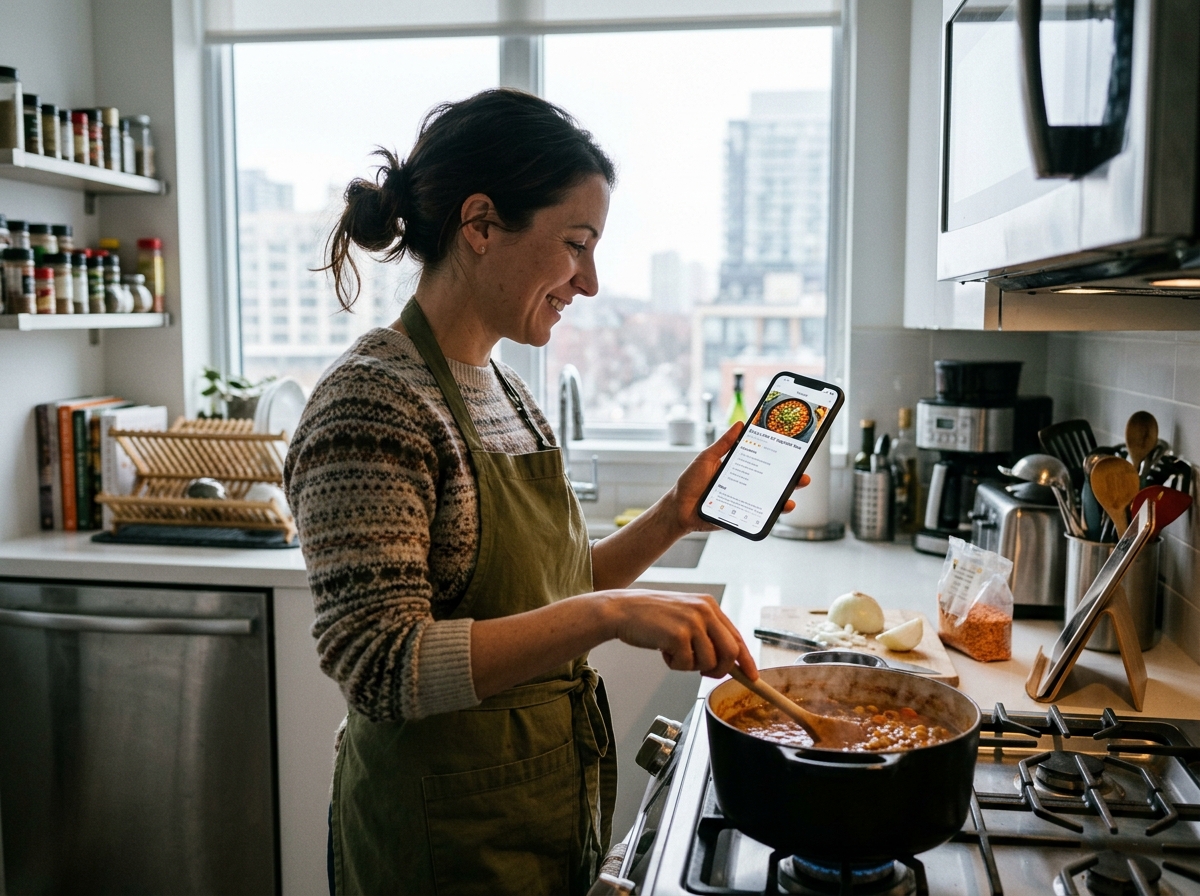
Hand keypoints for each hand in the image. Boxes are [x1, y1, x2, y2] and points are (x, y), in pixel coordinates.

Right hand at [604, 589, 756, 678]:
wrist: (622, 610)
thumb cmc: (650, 616)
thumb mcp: (685, 616)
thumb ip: (707, 633)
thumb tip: (728, 661)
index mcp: (709, 605)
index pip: (737, 637)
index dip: (746, 661)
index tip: (752, 677)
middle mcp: (704, 611)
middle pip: (731, 653)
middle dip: (720, 670)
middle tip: (703, 672)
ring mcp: (692, 622)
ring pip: (709, 662)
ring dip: (691, 666)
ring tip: (674, 652)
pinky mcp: (678, 635)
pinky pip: (686, 665)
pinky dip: (675, 665)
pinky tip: (663, 650)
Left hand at [667, 423, 810, 533]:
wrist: (678, 509)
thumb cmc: (690, 483)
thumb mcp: (706, 459)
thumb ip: (723, 444)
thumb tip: (740, 424)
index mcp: (738, 468)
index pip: (763, 460)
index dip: (779, 456)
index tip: (793, 448)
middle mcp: (745, 484)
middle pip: (773, 480)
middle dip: (791, 476)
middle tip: (802, 472)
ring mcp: (745, 500)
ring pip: (771, 498)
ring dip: (787, 494)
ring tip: (795, 489)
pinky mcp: (742, 515)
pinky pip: (761, 514)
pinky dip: (774, 512)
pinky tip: (783, 506)